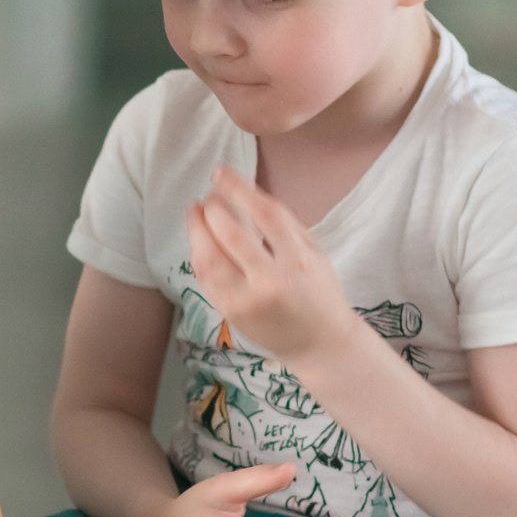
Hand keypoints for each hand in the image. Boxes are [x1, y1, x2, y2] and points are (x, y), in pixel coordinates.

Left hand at [188, 166, 355, 366]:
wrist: (320, 343)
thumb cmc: (319, 291)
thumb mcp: (314, 251)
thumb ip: (284, 224)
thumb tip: (247, 193)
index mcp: (298, 260)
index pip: (264, 214)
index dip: (238, 188)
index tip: (221, 173)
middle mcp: (271, 281)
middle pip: (230, 234)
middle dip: (214, 207)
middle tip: (211, 195)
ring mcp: (247, 300)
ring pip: (209, 258)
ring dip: (197, 228)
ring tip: (196, 210)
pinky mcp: (230, 313)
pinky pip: (205, 278)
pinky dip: (198, 253)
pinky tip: (199, 238)